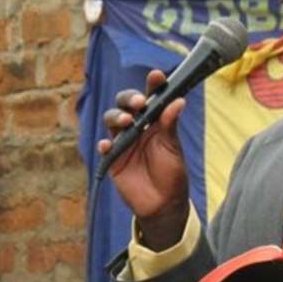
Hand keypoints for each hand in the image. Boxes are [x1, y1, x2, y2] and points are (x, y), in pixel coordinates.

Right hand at [97, 70, 189, 248]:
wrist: (163, 204)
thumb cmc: (172, 174)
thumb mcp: (173, 148)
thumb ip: (170, 125)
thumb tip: (178, 100)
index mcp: (154, 121)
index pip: (151, 97)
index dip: (152, 85)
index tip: (157, 76)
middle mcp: (137, 127)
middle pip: (125, 104)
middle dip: (129, 99)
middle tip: (139, 103)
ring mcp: (123, 142)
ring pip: (112, 120)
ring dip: (116, 117)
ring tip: (126, 123)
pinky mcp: (113, 159)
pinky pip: (104, 148)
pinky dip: (104, 145)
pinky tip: (108, 146)